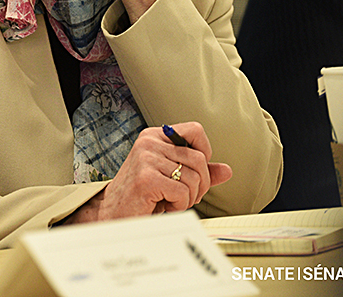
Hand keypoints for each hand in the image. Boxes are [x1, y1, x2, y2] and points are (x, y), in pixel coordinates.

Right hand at [67, 122, 233, 222]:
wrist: (115, 213)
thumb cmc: (143, 195)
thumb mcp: (172, 178)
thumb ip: (198, 172)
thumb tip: (227, 170)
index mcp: (154, 136)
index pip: (195, 130)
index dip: (204, 151)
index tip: (196, 171)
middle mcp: (149, 142)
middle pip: (199, 160)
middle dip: (201, 185)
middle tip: (185, 197)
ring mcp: (146, 158)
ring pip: (194, 178)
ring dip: (189, 198)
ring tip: (171, 201)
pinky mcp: (146, 178)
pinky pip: (183, 192)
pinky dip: (179, 206)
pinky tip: (164, 206)